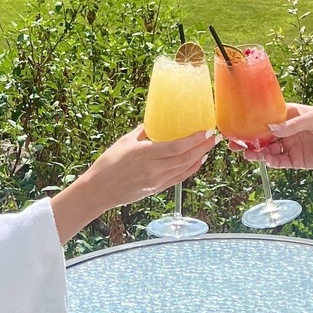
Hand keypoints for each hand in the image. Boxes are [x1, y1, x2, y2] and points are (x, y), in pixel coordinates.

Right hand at [51, 126, 216, 242]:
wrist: (98, 191)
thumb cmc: (107, 163)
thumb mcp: (124, 142)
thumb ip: (142, 131)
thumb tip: (155, 121)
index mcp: (144, 154)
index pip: (176, 147)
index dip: (194, 140)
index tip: (206, 131)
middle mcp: (153, 169)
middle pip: (185, 158)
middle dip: (202, 147)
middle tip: (214, 137)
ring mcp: (156, 181)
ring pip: (184, 169)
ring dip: (199, 158)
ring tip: (208, 147)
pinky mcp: (156, 189)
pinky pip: (178, 179)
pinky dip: (190, 170)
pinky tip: (197, 162)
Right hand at [229, 104, 312, 169]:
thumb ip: (293, 123)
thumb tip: (272, 127)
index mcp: (290, 115)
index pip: (267, 116)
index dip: (253, 120)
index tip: (240, 123)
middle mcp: (287, 130)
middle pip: (263, 135)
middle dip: (249, 138)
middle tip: (235, 143)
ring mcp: (291, 145)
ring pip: (268, 149)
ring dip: (257, 151)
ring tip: (247, 153)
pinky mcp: (296, 160)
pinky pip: (279, 162)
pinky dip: (270, 162)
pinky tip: (265, 160)